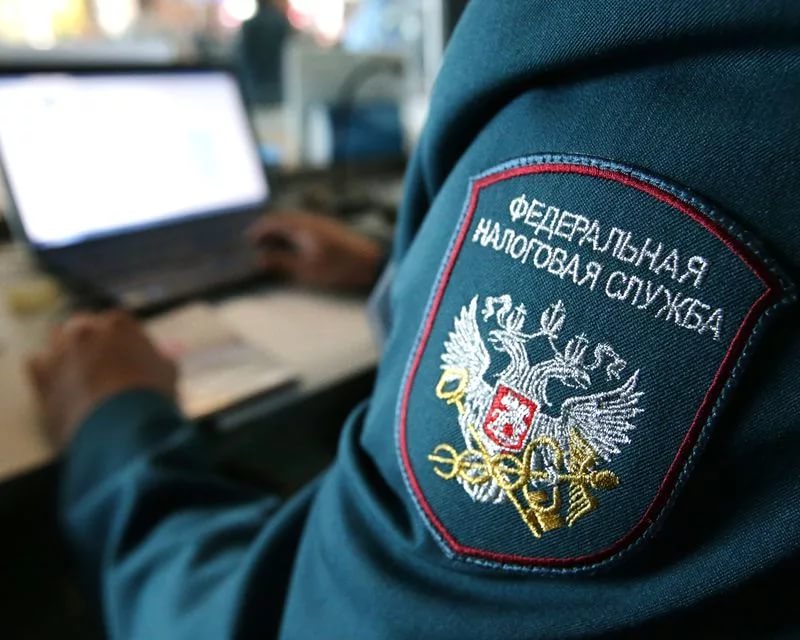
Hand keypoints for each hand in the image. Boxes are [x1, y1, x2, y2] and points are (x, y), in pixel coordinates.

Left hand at [28, 310, 177, 448]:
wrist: (122, 427)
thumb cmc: (150, 396)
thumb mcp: (167, 373)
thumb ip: (159, 359)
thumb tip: (162, 357)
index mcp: (119, 325)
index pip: (118, 321)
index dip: (122, 338)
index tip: (127, 352)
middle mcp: (86, 330)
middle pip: (83, 326)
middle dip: (91, 340)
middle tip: (101, 362)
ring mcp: (61, 350)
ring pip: (57, 341)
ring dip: (67, 352)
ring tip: (78, 373)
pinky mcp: (42, 375)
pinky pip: (38, 365)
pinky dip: (47, 372)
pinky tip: (60, 386)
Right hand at [247, 212, 383, 290]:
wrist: (370, 261)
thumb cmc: (338, 267)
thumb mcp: (306, 269)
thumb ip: (282, 262)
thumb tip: (260, 258)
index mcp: (301, 227)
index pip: (273, 222)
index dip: (259, 230)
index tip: (248, 239)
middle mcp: (310, 219)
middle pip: (282, 218)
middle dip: (268, 228)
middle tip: (257, 241)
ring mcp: (321, 221)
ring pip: (294, 219)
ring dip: (281, 228)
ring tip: (273, 243)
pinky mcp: (330, 226)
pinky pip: (304, 222)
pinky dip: (292, 229)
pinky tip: (294, 242)